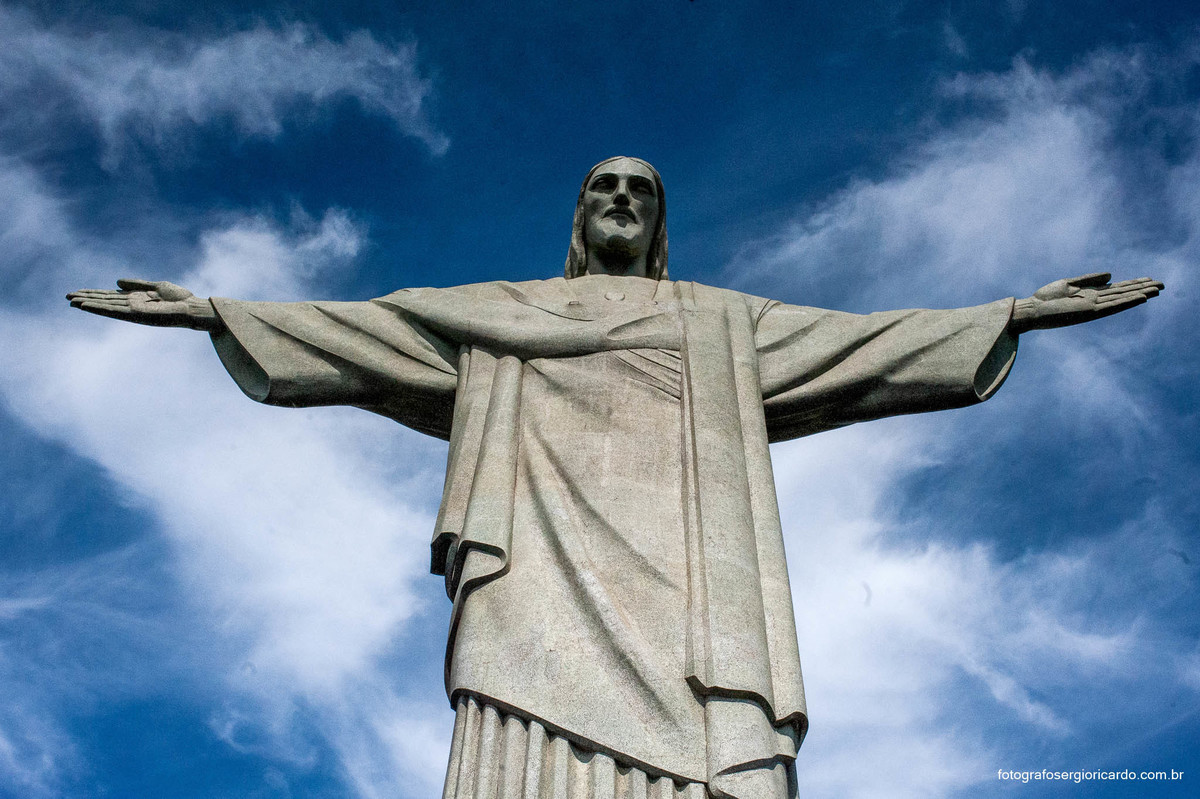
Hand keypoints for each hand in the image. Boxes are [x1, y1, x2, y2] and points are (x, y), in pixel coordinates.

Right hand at [66, 279, 219, 330]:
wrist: (194, 308)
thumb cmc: (180, 298)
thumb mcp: (157, 286)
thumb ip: (137, 284)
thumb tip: (116, 282)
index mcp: (136, 299)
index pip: (110, 296)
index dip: (93, 294)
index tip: (77, 292)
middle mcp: (132, 306)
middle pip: (104, 301)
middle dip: (86, 298)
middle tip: (66, 296)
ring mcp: (133, 311)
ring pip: (106, 307)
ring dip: (88, 304)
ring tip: (71, 301)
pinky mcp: (136, 315)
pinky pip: (114, 311)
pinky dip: (99, 308)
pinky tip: (86, 306)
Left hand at [1009, 272, 1163, 332]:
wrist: (1031, 311)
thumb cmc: (1045, 298)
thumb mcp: (1068, 284)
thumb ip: (1089, 280)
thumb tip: (1111, 275)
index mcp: (1090, 294)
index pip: (1117, 288)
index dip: (1133, 284)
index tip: (1149, 279)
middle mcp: (1095, 301)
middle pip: (1123, 293)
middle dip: (1142, 288)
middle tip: (1162, 284)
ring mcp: (1093, 307)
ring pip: (1122, 299)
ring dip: (1140, 294)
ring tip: (1157, 290)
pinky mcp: (1089, 312)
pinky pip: (1113, 306)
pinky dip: (1127, 302)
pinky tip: (1141, 298)